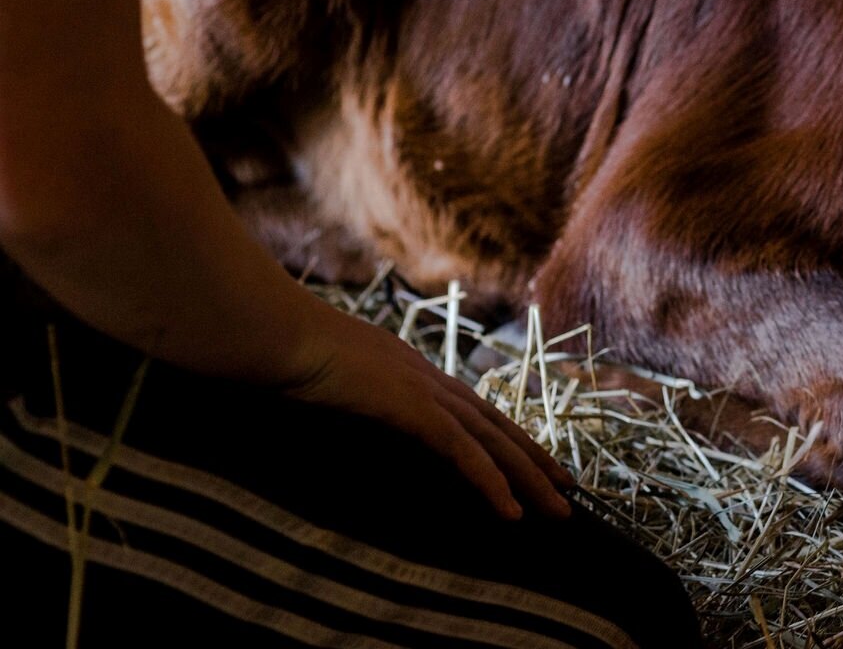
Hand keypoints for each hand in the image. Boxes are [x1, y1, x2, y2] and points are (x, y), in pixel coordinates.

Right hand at [279, 303, 573, 521]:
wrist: (272, 331)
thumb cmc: (284, 353)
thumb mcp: (325, 378)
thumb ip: (346, 396)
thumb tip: (341, 412)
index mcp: (411, 371)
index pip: (473, 410)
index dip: (506, 436)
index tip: (533, 461)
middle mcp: (428, 377)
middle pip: (496, 426)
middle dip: (535, 460)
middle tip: (567, 490)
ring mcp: (423, 390)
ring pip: (493, 442)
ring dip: (529, 478)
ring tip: (558, 510)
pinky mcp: (411, 407)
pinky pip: (462, 452)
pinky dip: (490, 482)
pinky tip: (511, 512)